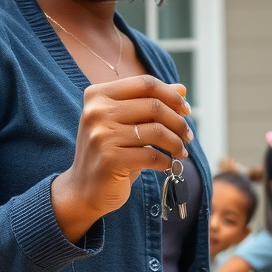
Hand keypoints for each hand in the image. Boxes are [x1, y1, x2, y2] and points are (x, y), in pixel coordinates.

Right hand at [51, 76, 192, 241]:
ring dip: (176, 143)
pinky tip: (169, 165)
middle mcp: (96, 112)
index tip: (186, 110)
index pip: (145, 83)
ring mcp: (101, 135)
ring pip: (156, 131)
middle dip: (178, 122)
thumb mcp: (128, 123)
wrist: (84, 188)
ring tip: (181, 152)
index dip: (171, 96)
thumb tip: (182, 89)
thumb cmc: (111, 151)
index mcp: (98, 95)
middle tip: (188, 136)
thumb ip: (150, 103)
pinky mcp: (109, 160)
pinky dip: (166, 161)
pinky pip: (151, 156)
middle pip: (154, 106)